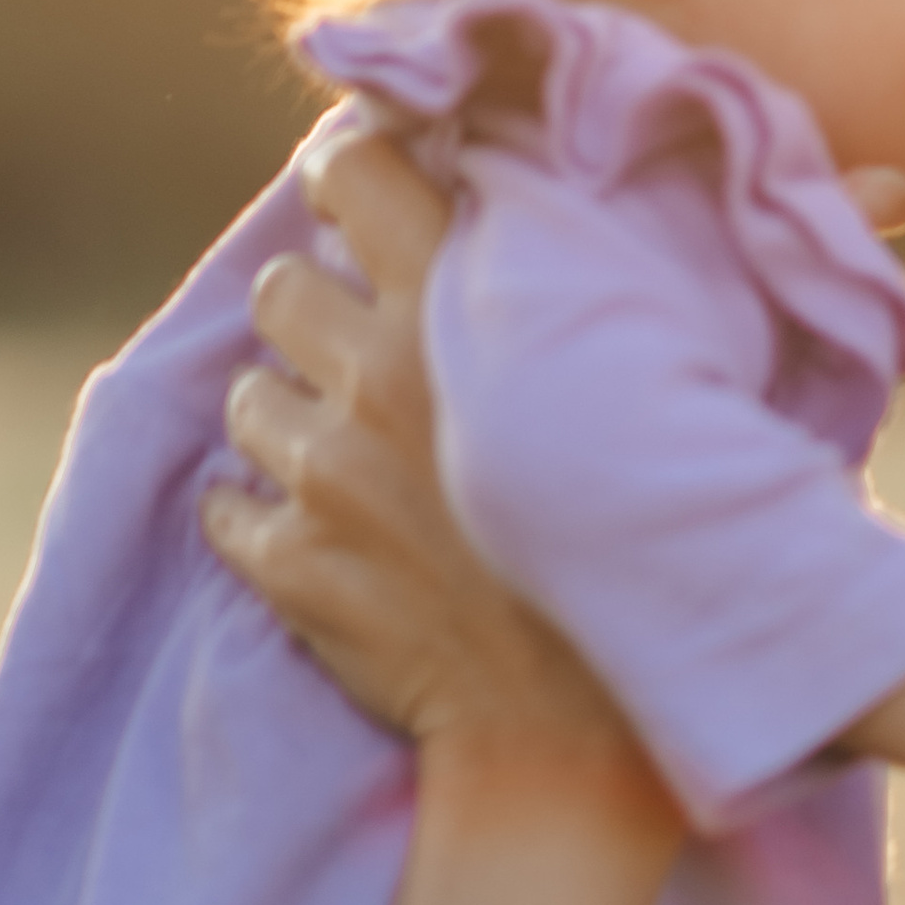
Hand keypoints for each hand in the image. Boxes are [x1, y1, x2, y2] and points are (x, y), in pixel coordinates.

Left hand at [202, 127, 648, 775]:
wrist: (597, 736)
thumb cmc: (668, 550)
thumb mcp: (676, 383)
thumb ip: (624, 277)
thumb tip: (652, 194)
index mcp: (466, 309)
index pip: (354, 169)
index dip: (348, 172)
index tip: (365, 197)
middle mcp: (379, 375)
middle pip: (280, 282)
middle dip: (318, 307)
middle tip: (373, 347)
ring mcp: (322, 474)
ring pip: (247, 392)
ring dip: (293, 413)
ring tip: (358, 455)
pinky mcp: (288, 565)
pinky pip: (227, 507)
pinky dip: (264, 515)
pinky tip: (330, 534)